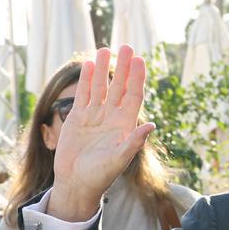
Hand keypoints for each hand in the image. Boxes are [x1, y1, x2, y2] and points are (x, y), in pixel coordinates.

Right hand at [48, 46, 154, 221]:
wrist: (76, 183)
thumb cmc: (100, 175)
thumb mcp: (118, 159)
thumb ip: (133, 142)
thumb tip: (151, 125)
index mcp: (125, 125)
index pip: (134, 96)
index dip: (137, 78)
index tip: (140, 60)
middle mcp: (112, 117)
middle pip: (120, 87)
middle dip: (124, 68)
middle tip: (127, 46)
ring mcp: (95, 116)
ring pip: (101, 87)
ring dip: (104, 69)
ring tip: (106, 49)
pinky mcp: (78, 119)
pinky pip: (84, 95)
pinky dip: (86, 80)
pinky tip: (90, 65)